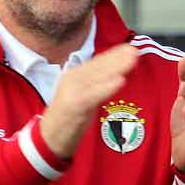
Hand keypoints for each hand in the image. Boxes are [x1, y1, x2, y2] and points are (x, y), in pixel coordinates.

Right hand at [39, 45, 139, 159]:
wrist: (50, 136)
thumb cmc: (68, 116)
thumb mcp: (82, 95)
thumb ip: (96, 84)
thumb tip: (117, 74)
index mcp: (74, 75)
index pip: (97, 62)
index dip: (114, 54)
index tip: (130, 48)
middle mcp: (72, 79)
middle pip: (98, 66)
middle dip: (117, 57)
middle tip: (134, 50)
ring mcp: (72, 91)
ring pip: (97, 77)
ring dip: (116, 67)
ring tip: (131, 59)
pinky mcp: (74, 105)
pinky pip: (93, 94)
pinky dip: (106, 87)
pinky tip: (120, 81)